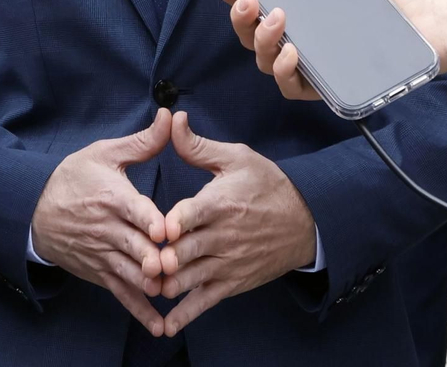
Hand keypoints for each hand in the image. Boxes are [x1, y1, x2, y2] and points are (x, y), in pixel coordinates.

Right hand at [31, 109, 171, 336]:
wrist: (34, 209)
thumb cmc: (73, 178)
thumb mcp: (104, 154)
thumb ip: (142, 142)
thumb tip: (169, 118)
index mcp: (111, 196)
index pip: (133, 211)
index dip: (150, 221)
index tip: (165, 231)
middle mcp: (107, 229)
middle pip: (135, 247)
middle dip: (156, 259)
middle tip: (176, 266)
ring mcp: (102, 254)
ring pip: (130, 274)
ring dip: (150, 284)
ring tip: (171, 292)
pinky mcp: (100, 272)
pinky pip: (122, 294)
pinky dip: (140, 311)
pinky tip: (160, 325)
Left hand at [154, 112, 316, 334]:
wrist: (306, 220)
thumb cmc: (267, 185)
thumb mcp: (236, 158)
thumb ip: (198, 145)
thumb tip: (172, 120)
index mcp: (220, 204)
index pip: (191, 216)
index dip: (171, 223)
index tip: (157, 229)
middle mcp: (223, 237)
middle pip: (184, 252)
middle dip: (160, 259)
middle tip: (140, 262)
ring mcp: (227, 263)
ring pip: (190, 279)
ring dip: (166, 284)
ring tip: (146, 285)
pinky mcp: (232, 282)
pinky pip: (205, 301)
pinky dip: (185, 314)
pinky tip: (165, 325)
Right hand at [223, 0, 446, 78]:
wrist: (433, 15)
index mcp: (299, 1)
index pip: (254, 0)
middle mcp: (299, 32)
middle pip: (248, 33)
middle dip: (238, 17)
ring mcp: (310, 59)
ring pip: (263, 60)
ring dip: (260, 41)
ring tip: (278, 19)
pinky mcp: (327, 83)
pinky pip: (291, 87)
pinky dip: (283, 72)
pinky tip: (293, 53)